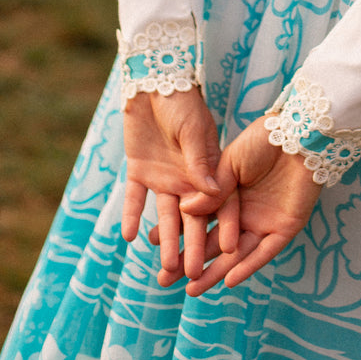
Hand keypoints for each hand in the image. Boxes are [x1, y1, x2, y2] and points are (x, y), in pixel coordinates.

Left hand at [122, 88, 222, 284]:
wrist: (155, 82)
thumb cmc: (182, 103)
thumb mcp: (193, 130)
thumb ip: (200, 162)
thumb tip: (212, 194)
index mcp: (208, 169)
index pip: (222, 204)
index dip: (225, 227)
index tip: (230, 253)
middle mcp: (188, 179)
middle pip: (193, 219)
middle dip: (193, 247)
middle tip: (193, 277)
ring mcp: (164, 178)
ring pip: (166, 215)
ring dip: (166, 239)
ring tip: (164, 269)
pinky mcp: (139, 172)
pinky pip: (136, 199)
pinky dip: (133, 216)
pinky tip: (130, 237)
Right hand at [179, 117, 321, 294]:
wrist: (299, 134)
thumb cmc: (265, 140)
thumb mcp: (231, 162)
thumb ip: (212, 190)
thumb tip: (183, 211)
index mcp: (229, 193)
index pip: (199, 219)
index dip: (177, 232)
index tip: (152, 243)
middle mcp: (244, 212)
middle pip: (213, 242)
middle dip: (190, 261)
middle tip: (164, 279)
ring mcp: (264, 221)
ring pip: (236, 254)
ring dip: (215, 272)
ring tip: (191, 290)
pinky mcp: (285, 228)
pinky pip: (264, 252)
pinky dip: (247, 266)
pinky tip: (228, 280)